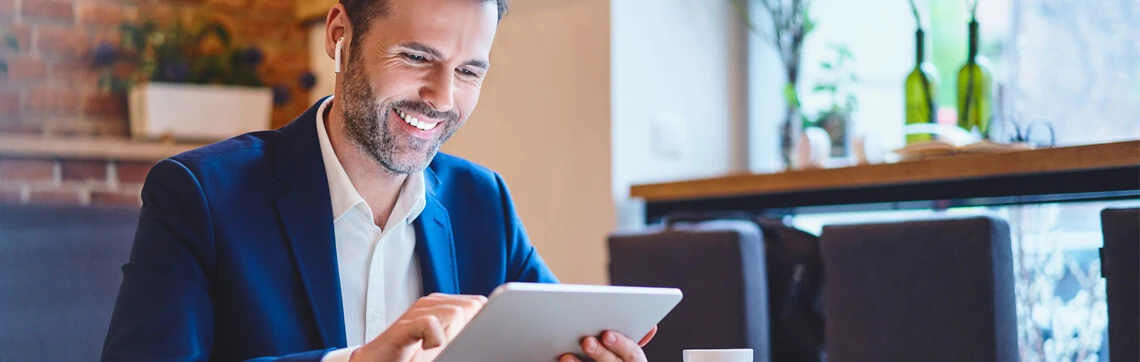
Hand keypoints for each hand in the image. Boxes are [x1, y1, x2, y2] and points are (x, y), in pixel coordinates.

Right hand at [349, 293, 486, 361]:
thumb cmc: (409, 358)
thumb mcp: (443, 345)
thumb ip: (462, 334)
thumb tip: (489, 332)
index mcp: (443, 307)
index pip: (478, 304)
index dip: (480, 323)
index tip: (473, 340)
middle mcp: (430, 305)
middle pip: (471, 306)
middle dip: (469, 328)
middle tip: (450, 346)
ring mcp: (416, 313)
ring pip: (456, 312)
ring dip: (453, 336)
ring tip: (437, 349)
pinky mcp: (403, 327)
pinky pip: (430, 324)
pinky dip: (435, 339)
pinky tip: (428, 348)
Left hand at [558, 326, 657, 361]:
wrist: (594, 360)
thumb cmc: (605, 336)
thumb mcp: (617, 332)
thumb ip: (618, 321)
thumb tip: (614, 298)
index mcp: (632, 357)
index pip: (633, 354)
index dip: (622, 344)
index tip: (606, 334)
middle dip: (600, 353)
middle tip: (586, 341)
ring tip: (566, 356)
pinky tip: (562, 359)